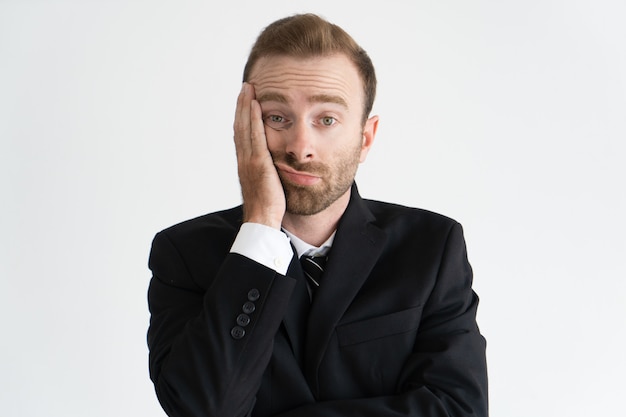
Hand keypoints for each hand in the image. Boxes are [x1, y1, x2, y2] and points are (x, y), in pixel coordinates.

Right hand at [233, 83, 285, 228]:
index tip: (245, 100)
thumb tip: (274, 163)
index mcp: (245, 163)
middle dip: (242, 105)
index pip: (242, 133)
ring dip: (246, 106)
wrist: (262, 219)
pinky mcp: (259, 163)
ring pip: (245, 127)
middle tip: (246, 86)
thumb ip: (268, 170)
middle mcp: (244, 159)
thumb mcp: (267, 183)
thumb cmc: (268, 206)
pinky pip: (256, 136)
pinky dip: (254, 120)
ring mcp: (249, 160)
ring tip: (249, 88)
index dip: (242, 115)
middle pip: (240, 125)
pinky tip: (256, 106)